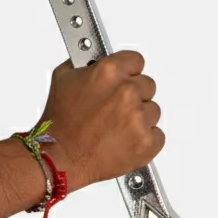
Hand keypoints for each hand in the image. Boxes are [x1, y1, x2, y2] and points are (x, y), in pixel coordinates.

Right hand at [39, 51, 163, 189]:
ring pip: (153, 111)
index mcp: (109, 71)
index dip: (128, 71)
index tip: (124, 78)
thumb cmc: (59, 124)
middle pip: (147, 86)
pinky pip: (157, 135)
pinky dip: (145, 140)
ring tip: (116, 128)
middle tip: (114, 109)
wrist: (60, 158)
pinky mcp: (146, 142)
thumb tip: (94, 60)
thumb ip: (84, 64)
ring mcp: (139, 117)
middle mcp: (127, 91)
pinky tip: (125, 141)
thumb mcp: (63, 78)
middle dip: (133, 96)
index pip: (136, 61)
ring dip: (139, 118)